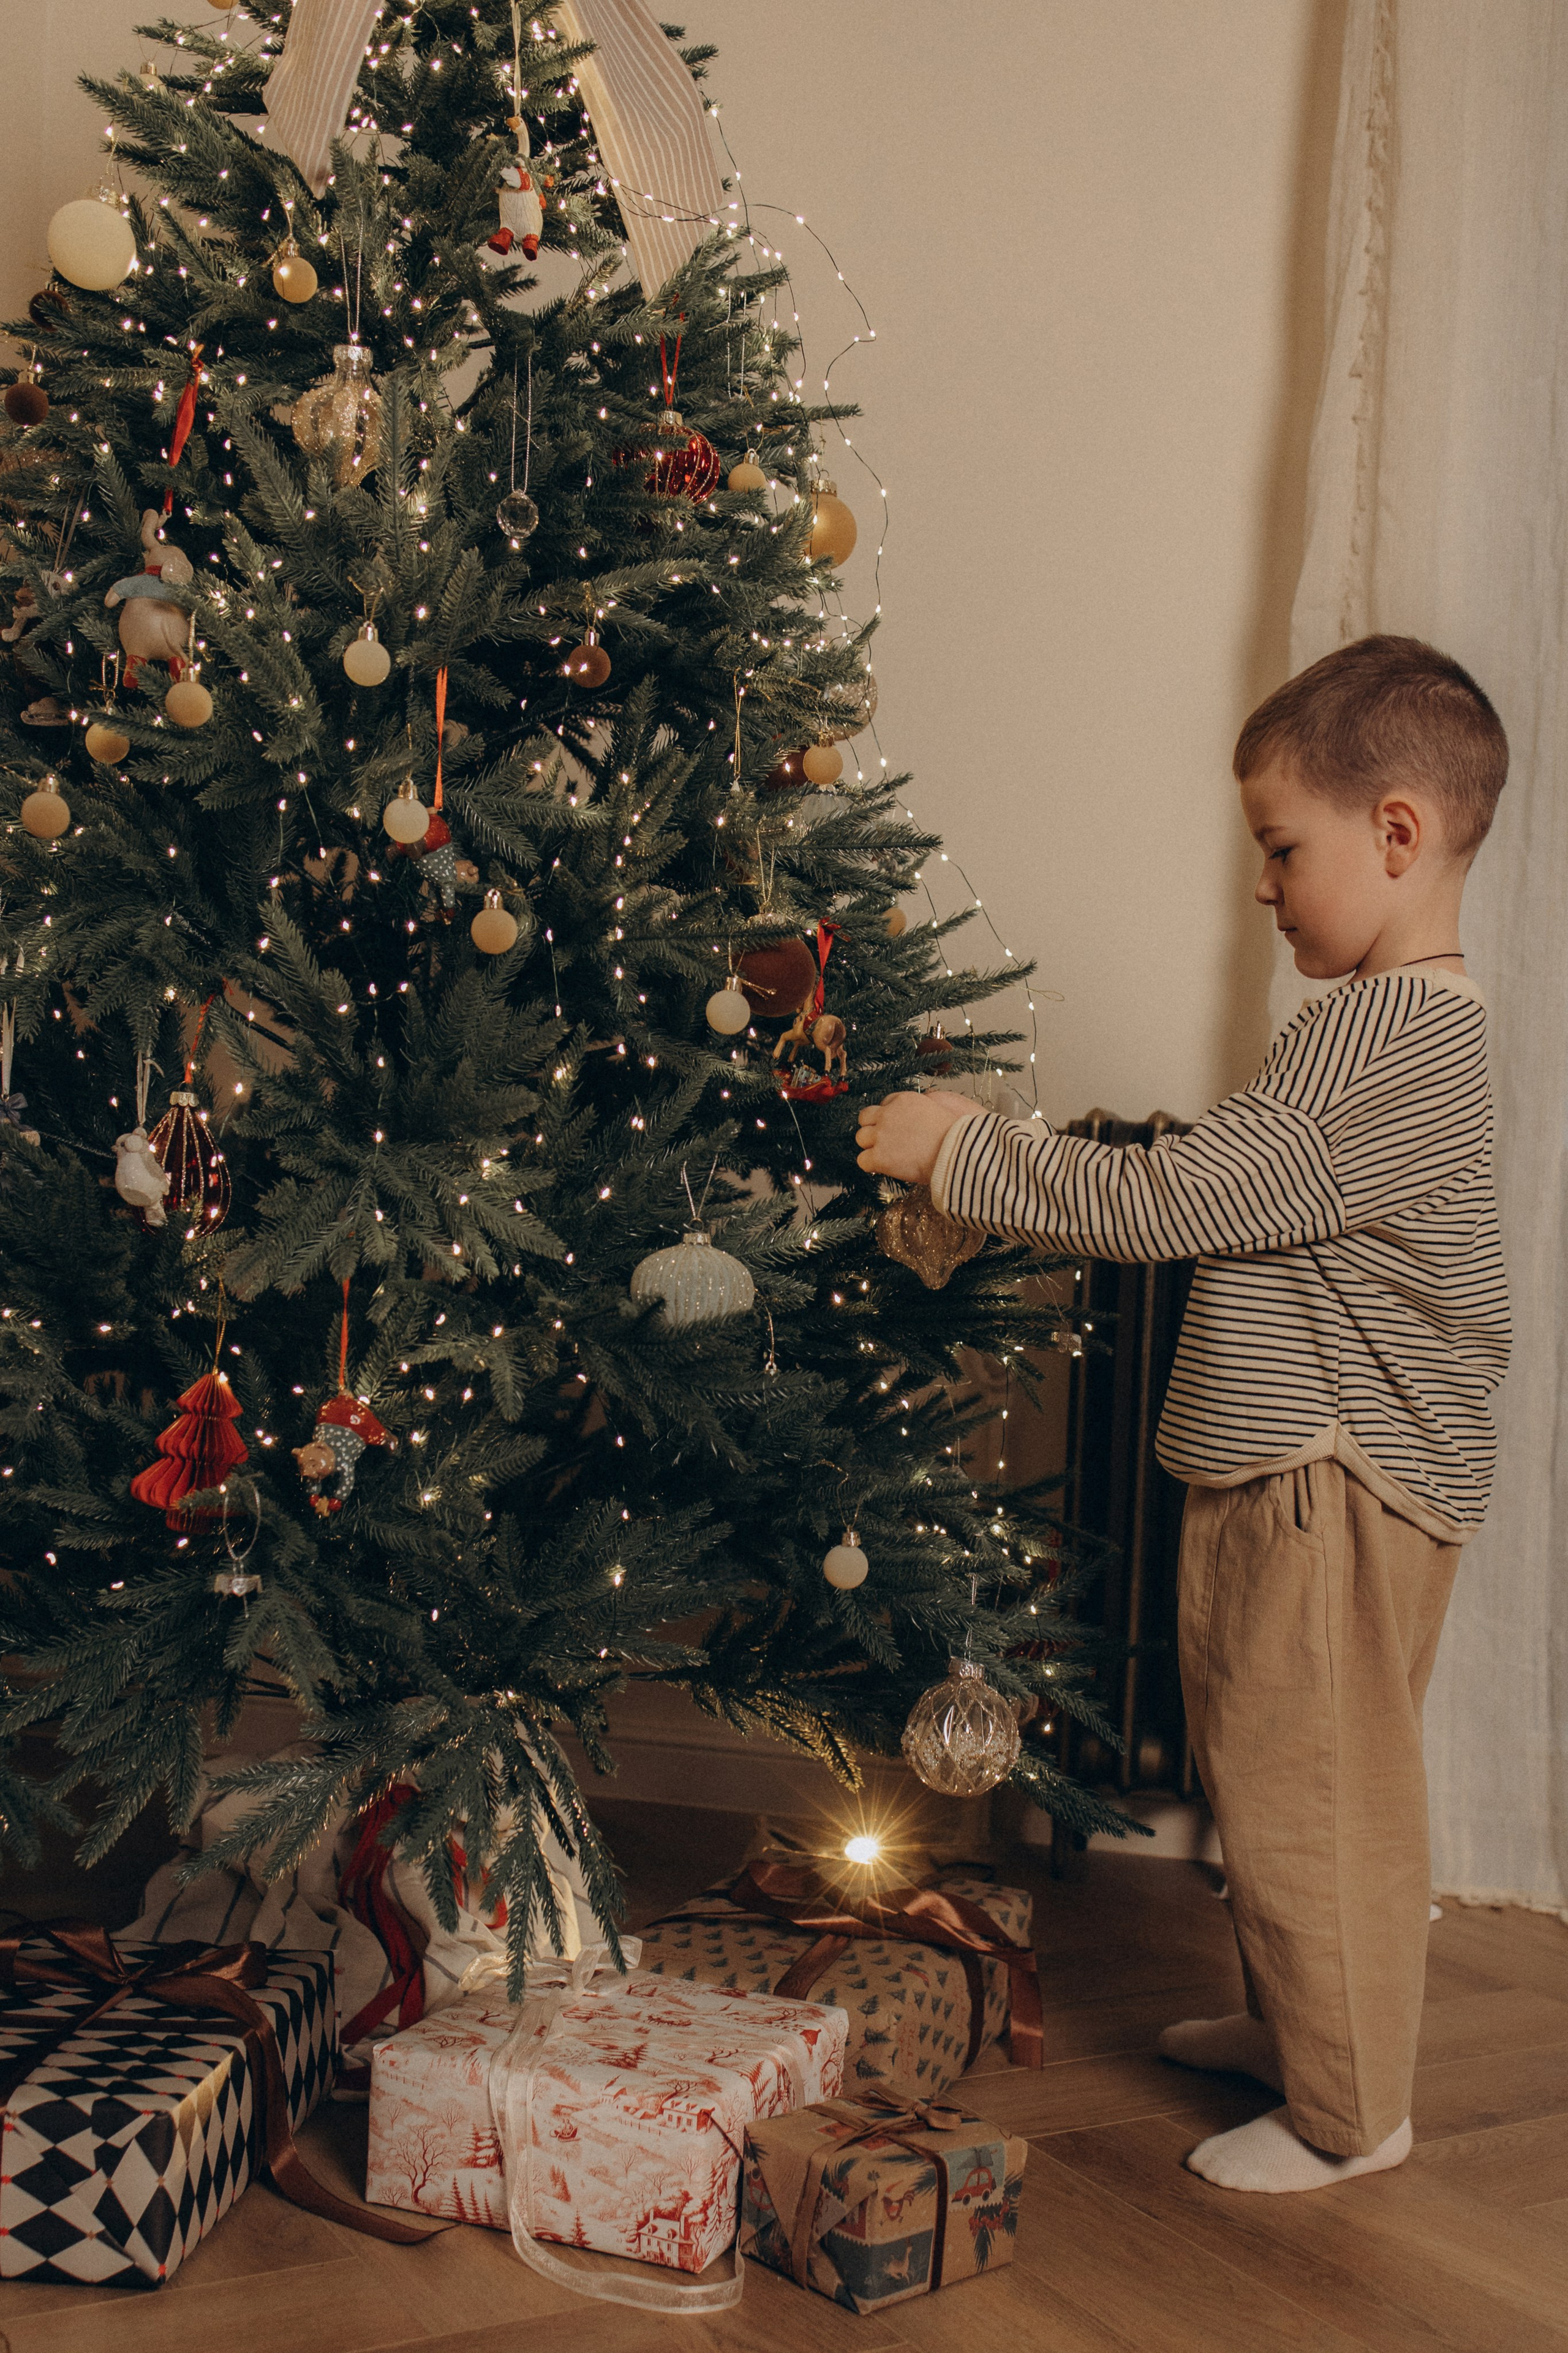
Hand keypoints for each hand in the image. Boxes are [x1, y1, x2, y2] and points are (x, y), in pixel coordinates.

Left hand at [856, 1091, 977, 1184]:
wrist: (956, 1153)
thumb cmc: (954, 1135)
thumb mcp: (939, 1107)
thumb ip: (924, 1105)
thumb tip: (924, 1101)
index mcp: (904, 1099)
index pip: (885, 1103)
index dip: (889, 1118)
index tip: (897, 1129)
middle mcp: (888, 1114)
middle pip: (865, 1118)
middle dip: (873, 1128)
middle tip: (885, 1142)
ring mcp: (881, 1135)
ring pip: (861, 1138)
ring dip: (870, 1146)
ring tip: (886, 1155)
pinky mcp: (879, 1156)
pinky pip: (862, 1160)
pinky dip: (871, 1165)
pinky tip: (883, 1168)